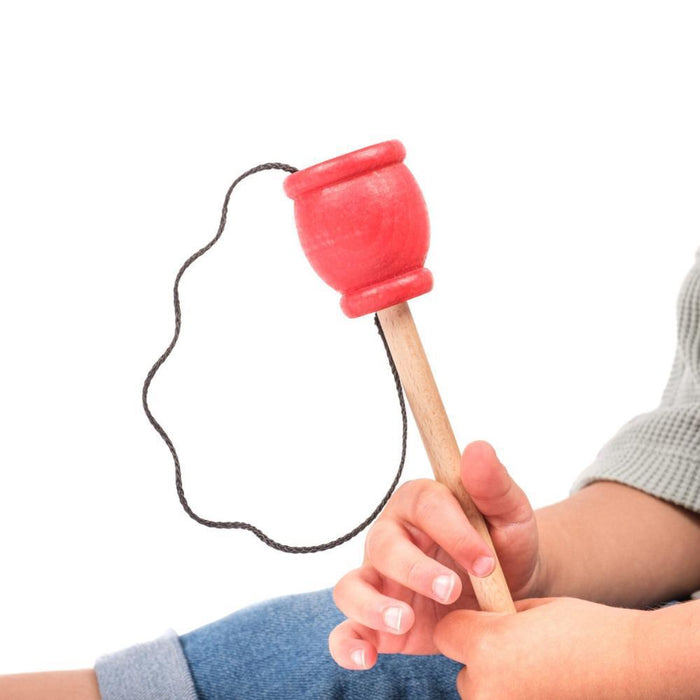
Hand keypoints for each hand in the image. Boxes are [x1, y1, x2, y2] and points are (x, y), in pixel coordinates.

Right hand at [329, 441, 544, 668]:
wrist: (507, 595)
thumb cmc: (506, 546)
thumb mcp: (511, 515)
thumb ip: (494, 485)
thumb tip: (477, 447)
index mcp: (421, 505)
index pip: (425, 505)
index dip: (452, 531)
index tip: (486, 559)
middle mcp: (392, 538)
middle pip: (383, 545)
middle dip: (414, 569)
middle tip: (452, 590)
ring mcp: (380, 581)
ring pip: (352, 587)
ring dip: (373, 605)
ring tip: (406, 621)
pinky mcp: (377, 621)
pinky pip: (347, 631)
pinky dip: (349, 645)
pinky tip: (367, 657)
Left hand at [433, 597, 642, 698]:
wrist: (636, 667)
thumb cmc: (588, 630)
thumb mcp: (534, 609)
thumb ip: (497, 617)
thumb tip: (480, 621)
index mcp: (486, 647)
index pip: (446, 634)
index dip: (464, 626)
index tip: (482, 624)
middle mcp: (487, 688)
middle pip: (462, 673)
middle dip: (482, 662)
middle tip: (519, 655)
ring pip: (482, 697)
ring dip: (498, 687)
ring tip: (538, 674)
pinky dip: (518, 698)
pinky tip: (546, 687)